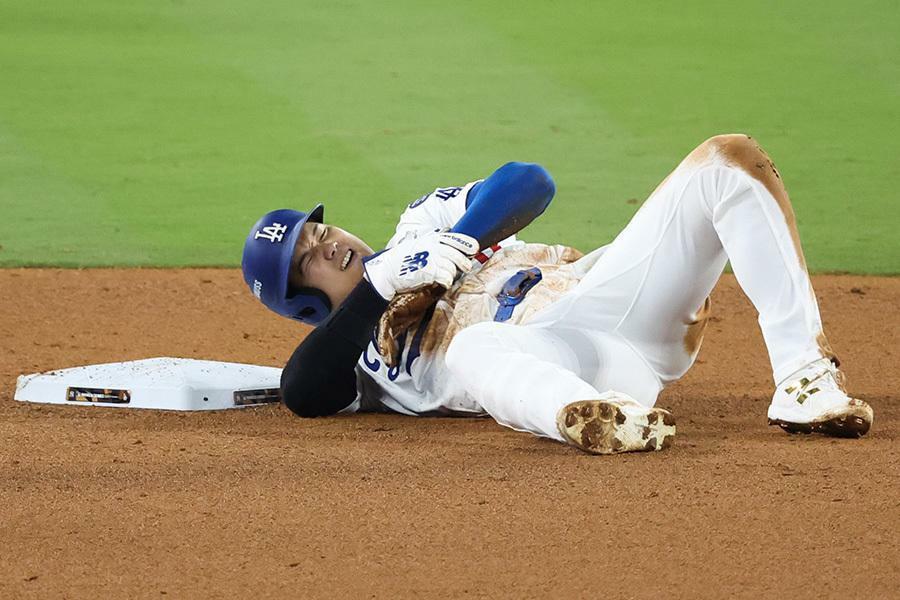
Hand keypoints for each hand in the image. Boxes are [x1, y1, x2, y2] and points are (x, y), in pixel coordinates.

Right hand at [363, 231, 478, 300]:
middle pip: (459, 255)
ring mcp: (432, 258)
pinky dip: (447, 281)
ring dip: (452, 274)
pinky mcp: (429, 271)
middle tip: (466, 268)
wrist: (388, 270)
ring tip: (446, 276)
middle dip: (464, 263)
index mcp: (433, 238)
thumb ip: (435, 245)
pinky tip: (442, 282)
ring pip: (453, 268)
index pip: (457, 239)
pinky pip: (447, 277)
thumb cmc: (404, 259)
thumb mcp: (420, 245)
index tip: (474, 250)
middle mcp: (434, 246)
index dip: (468, 245)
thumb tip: (452, 248)